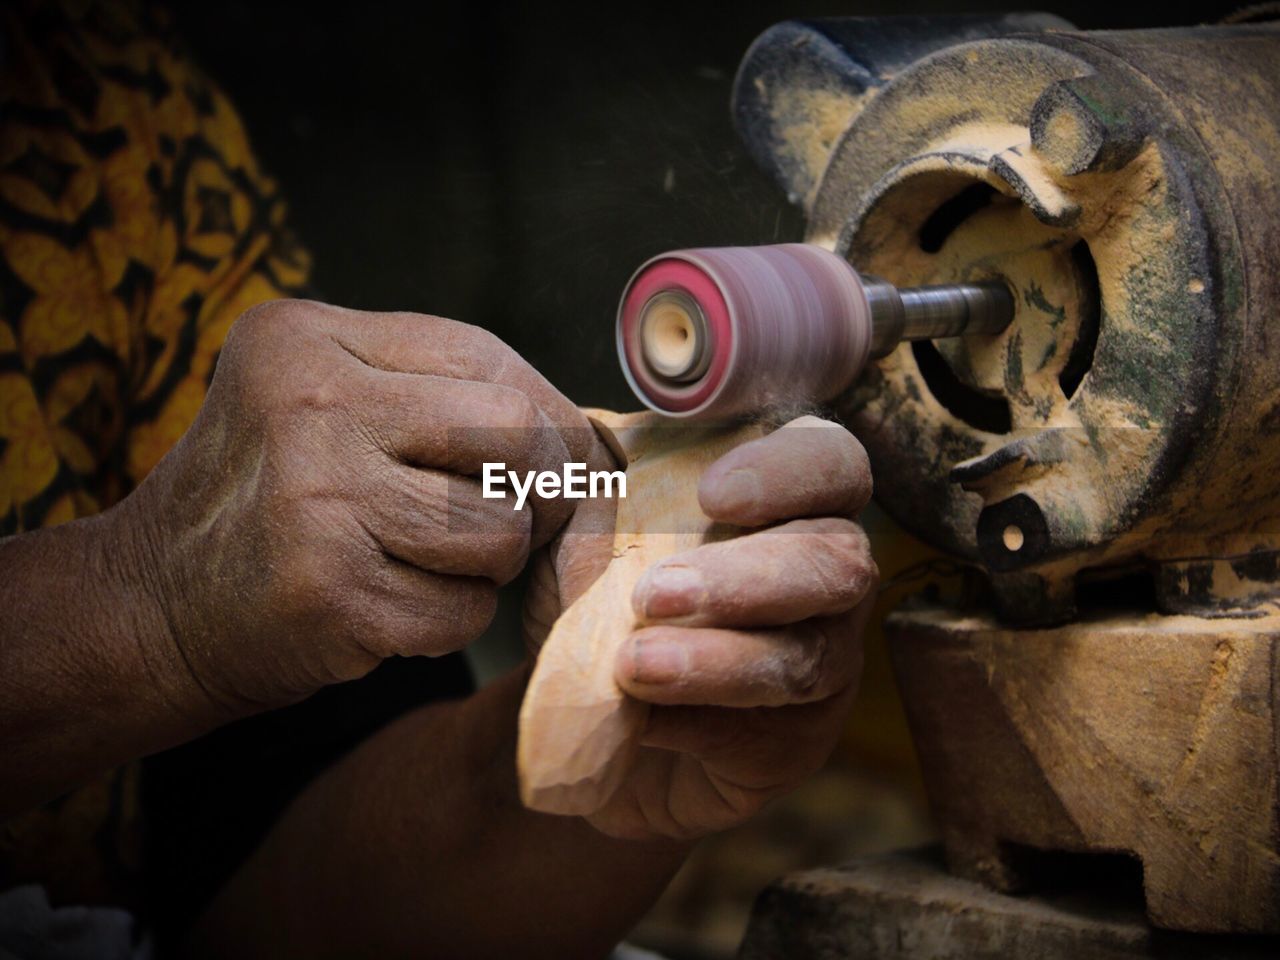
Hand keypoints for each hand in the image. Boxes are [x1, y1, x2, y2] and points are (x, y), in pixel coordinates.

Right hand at [129, 300, 590, 717]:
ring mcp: (316, 501)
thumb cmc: (272, 497)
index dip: (547, 417)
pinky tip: (393, 605)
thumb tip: (583, 439)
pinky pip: (463, 611)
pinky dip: (448, 620)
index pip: (489, 357)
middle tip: (510, 519)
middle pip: (517, 433)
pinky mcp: (329, 593)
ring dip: (488, 565)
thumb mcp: (321, 399)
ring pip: (500, 531)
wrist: (153, 604)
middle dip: (538, 490)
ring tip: (429, 561)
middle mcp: (310, 405)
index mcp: (308, 338)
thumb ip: (432, 393)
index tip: (553, 462)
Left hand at [525, 415, 876, 840]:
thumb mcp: (583, 520)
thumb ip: (593, 477)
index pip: (831, 463)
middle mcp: (825, 575)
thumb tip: (573, 451)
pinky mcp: (794, 742)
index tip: (712, 495)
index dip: (789, 473)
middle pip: (836, 564)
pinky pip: (767, 734)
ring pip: (805, 658)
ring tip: (633, 664)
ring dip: (717, 660)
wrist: (580, 706)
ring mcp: (824, 662)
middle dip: (747, 579)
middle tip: (654, 594)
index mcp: (788, 496)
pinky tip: (640, 719)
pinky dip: (698, 722)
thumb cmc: (599, 587)